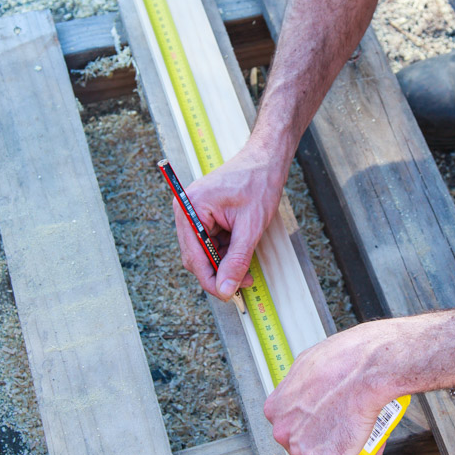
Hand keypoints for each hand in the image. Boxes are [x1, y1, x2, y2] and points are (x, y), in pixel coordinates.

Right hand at [174, 139, 286, 300]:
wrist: (267, 159)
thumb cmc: (259, 183)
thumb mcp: (250, 227)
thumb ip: (236, 260)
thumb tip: (225, 289)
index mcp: (191, 208)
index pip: (193, 256)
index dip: (210, 279)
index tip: (227, 294)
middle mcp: (187, 209)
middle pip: (196, 256)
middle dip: (219, 272)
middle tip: (243, 282)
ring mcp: (195, 211)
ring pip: (204, 251)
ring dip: (224, 262)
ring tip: (247, 268)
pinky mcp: (205, 213)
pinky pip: (211, 241)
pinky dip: (226, 250)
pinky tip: (243, 252)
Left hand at [264, 320, 399, 454]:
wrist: (367, 369)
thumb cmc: (345, 361)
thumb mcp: (309, 362)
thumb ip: (302, 383)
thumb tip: (310, 389)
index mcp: (276, 408)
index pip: (293, 424)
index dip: (314, 423)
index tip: (329, 419)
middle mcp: (283, 431)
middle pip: (306, 444)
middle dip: (328, 438)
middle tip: (347, 426)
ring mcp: (302, 449)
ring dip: (345, 450)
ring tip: (361, 435)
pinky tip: (371, 445)